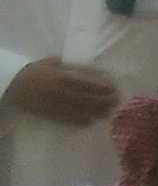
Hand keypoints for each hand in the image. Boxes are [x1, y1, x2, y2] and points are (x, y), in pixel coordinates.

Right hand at [3, 58, 119, 124]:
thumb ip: (73, 67)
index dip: (101, 87)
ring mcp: (54, 104)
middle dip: (103, 101)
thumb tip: (95, 70)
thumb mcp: (54, 63)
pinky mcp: (49, 114)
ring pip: (79, 110)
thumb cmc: (36, 72)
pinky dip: (79, 121)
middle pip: (86, 98)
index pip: (85, 82)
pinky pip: (66, 120)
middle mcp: (59, 91)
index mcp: (61, 76)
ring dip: (95, 112)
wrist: (13, 86)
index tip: (114, 88)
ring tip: (108, 113)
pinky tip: (90, 122)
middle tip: (117, 102)